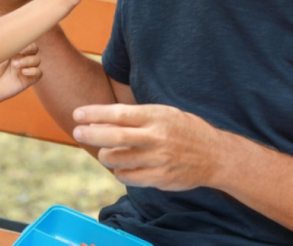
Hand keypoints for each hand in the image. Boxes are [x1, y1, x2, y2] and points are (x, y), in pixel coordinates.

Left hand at [0, 43, 41, 105]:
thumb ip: (7, 45)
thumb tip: (15, 35)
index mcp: (15, 50)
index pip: (27, 41)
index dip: (27, 40)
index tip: (18, 43)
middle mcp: (22, 58)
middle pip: (35, 49)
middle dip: (30, 48)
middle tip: (20, 51)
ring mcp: (26, 68)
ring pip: (37, 60)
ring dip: (28, 61)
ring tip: (15, 65)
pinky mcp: (28, 80)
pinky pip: (39, 73)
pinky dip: (34, 71)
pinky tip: (23, 72)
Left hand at [72, 103, 218, 190]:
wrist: (215, 155)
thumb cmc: (185, 129)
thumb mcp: (164, 113)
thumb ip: (137, 117)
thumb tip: (103, 119)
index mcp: (156, 116)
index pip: (119, 113)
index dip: (95, 113)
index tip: (78, 114)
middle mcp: (156, 137)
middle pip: (114, 137)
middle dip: (91, 134)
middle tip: (77, 132)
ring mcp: (158, 159)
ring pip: (117, 160)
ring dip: (105, 155)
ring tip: (105, 151)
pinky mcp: (159, 178)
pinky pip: (128, 177)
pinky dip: (119, 171)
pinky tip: (121, 166)